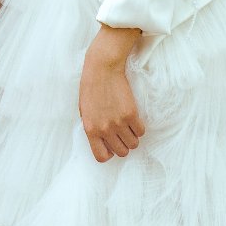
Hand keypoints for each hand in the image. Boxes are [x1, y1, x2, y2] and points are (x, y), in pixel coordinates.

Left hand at [78, 29, 144, 162]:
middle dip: (123, 145)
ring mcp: (118, 122)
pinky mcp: (131, 114)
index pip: (101, 156)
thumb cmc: (91, 86)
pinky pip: (141, 131)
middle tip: (122, 133)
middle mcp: (104, 129)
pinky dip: (139, 128)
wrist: (102, 68)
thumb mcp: (84, 110)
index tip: (111, 145)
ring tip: (128, 125)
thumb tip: (102, 141)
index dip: (108, 153)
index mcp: (90, 129)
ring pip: (133, 144)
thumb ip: (92, 127)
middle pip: (121, 152)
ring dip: (133, 137)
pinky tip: (134, 118)